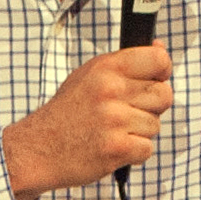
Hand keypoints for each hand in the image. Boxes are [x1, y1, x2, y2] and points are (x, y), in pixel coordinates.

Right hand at [3, 46, 173, 198]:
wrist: (37, 148)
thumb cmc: (66, 113)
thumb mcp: (89, 75)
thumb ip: (125, 63)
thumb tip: (159, 47)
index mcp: (106, 68)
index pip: (158, 60)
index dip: (163, 71)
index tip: (157, 79)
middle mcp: (111, 90)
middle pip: (163, 95)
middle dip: (152, 107)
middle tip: (128, 112)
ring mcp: (114, 119)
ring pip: (155, 125)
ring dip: (138, 132)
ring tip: (112, 131)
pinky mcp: (117, 147)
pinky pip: (147, 149)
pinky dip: (133, 153)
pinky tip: (112, 147)